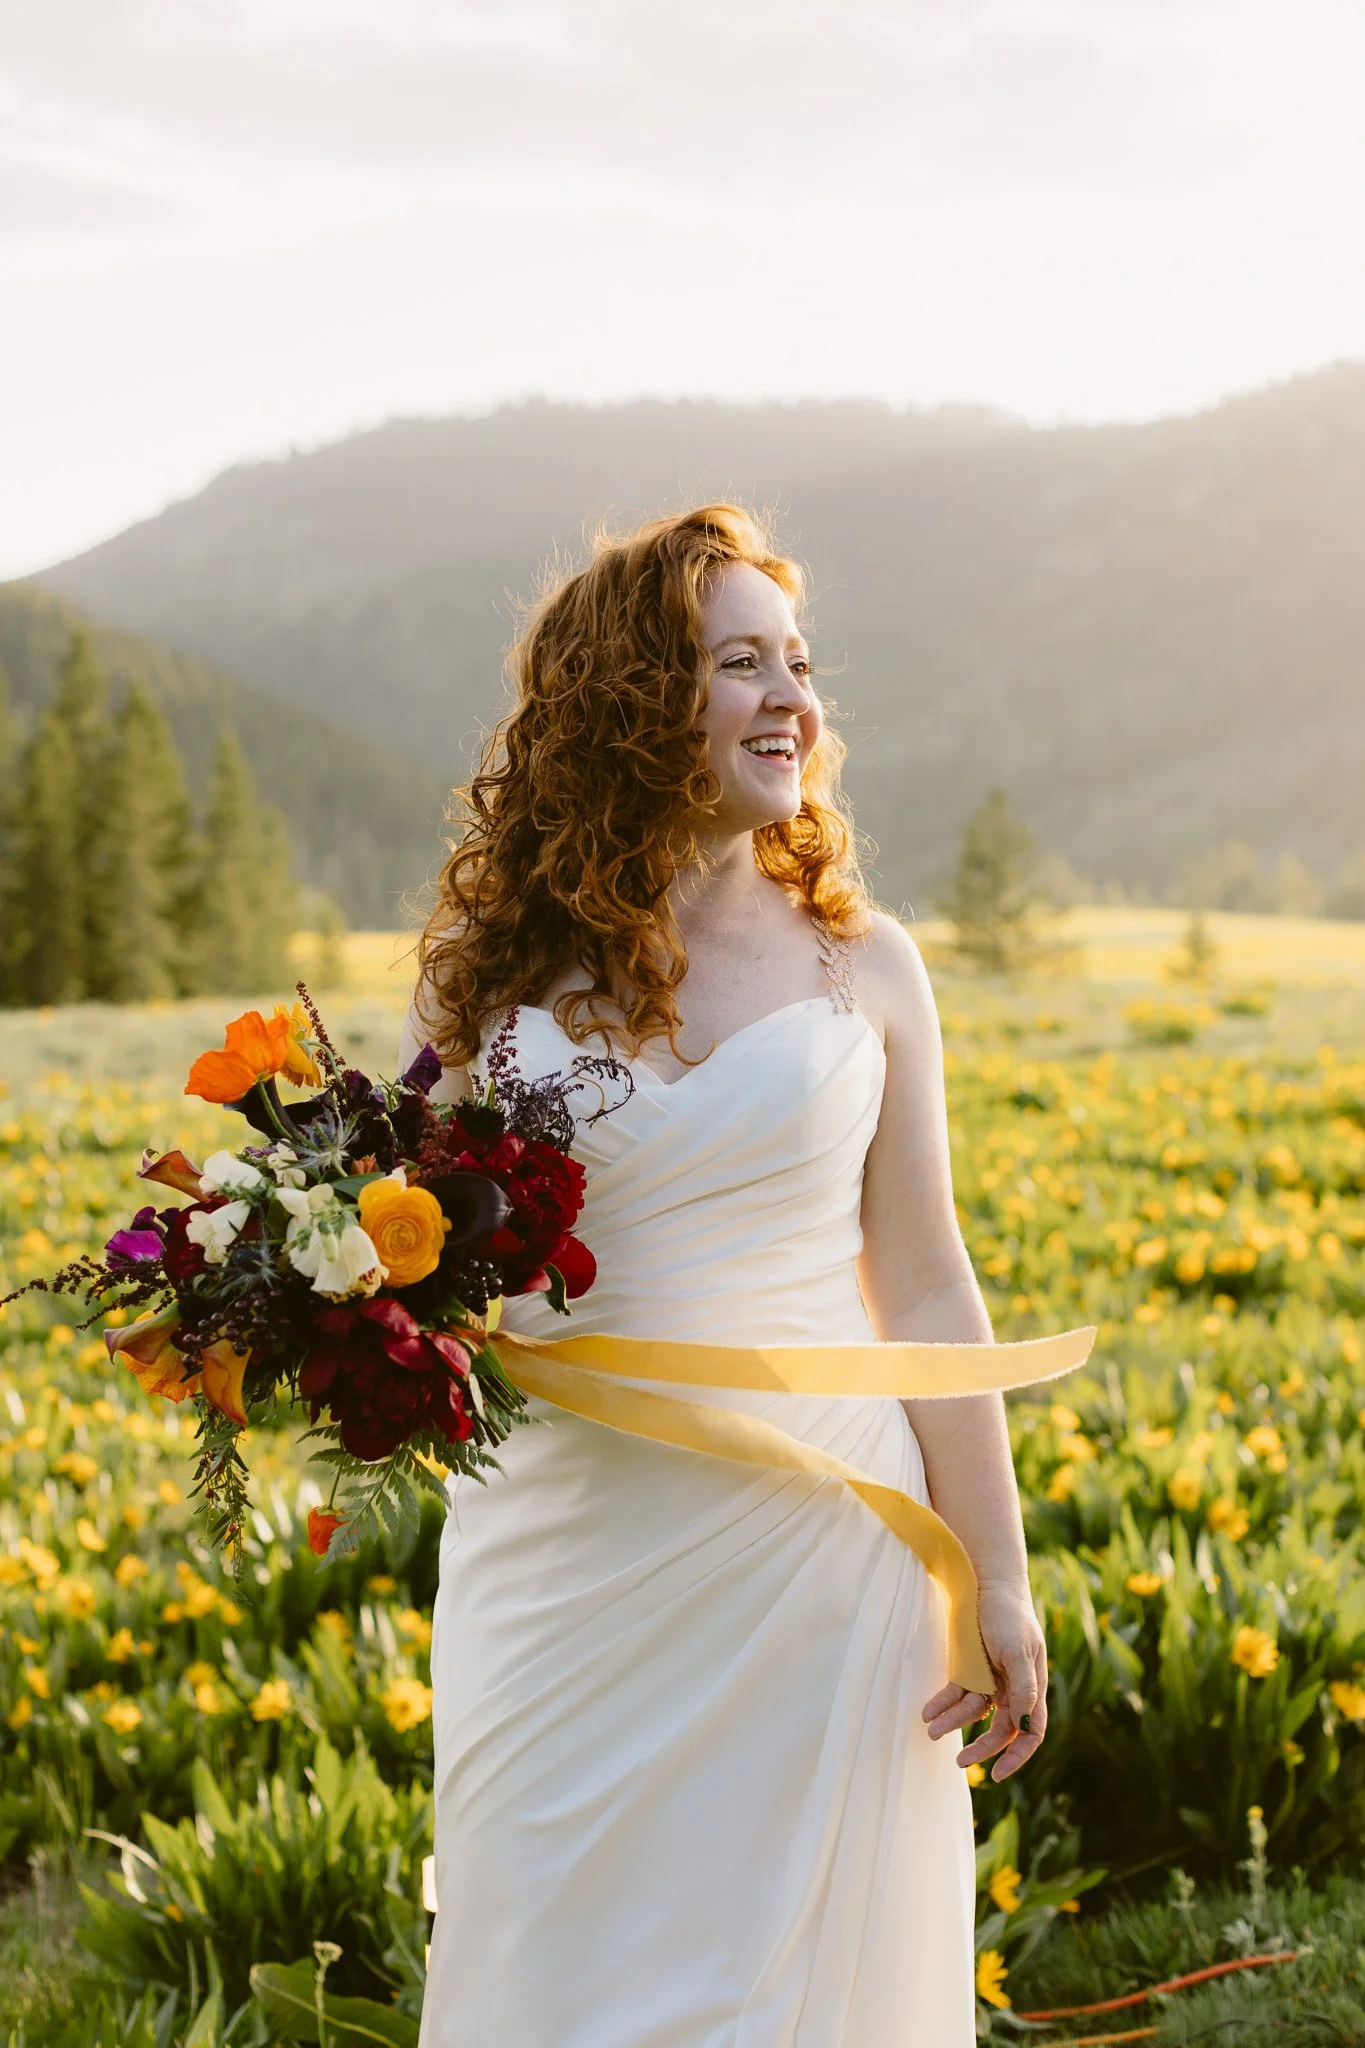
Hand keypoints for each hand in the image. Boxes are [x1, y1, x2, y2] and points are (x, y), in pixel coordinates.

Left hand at [921, 1581, 1046, 1782]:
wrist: (987, 1583)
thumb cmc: (1010, 1616)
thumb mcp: (1019, 1651)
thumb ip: (1024, 1688)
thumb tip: (1024, 1727)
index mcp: (1032, 1688)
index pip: (1029, 1732)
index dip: (1018, 1755)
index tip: (998, 1774)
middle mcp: (1011, 1690)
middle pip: (999, 1729)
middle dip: (981, 1748)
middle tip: (960, 1761)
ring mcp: (989, 1681)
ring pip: (972, 1713)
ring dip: (953, 1723)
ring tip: (931, 1730)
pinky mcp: (968, 1669)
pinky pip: (955, 1693)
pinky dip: (942, 1703)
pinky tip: (928, 1712)